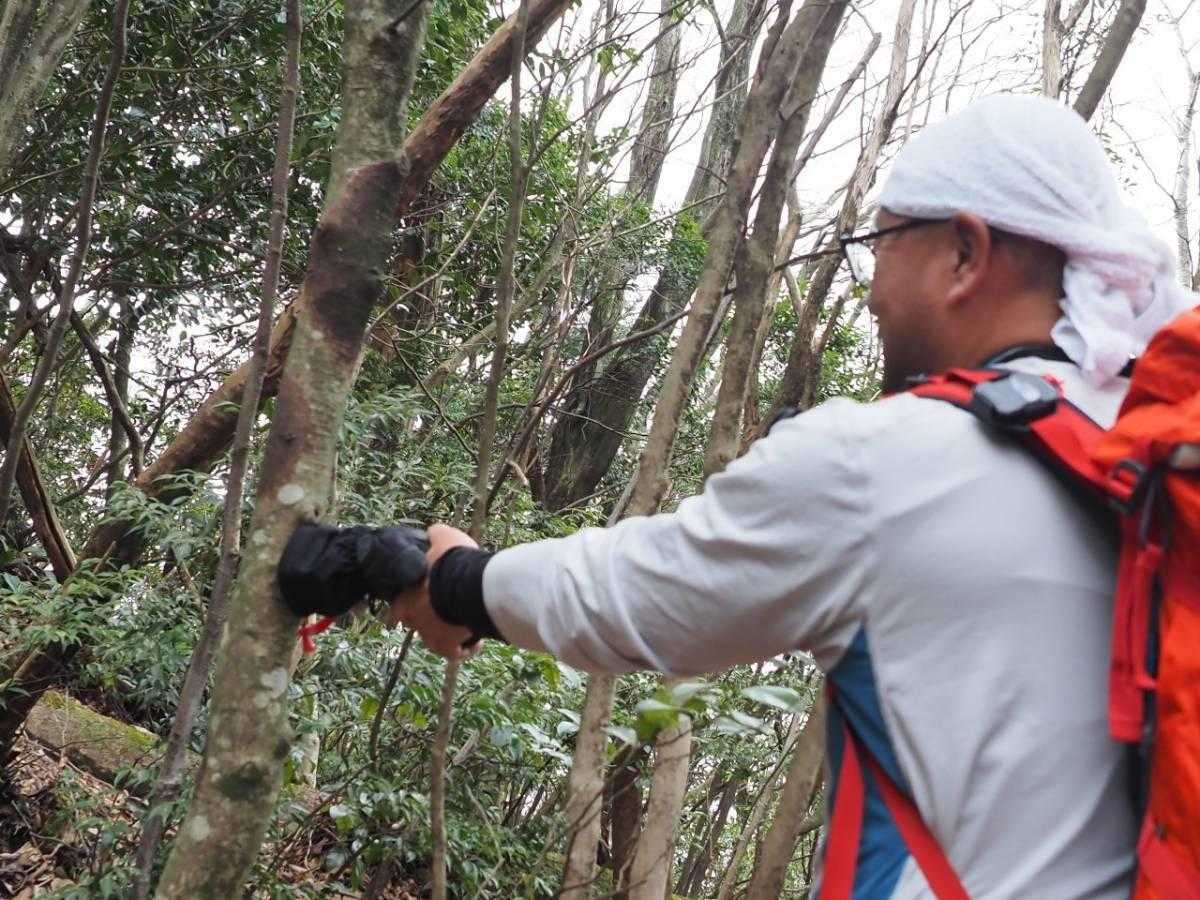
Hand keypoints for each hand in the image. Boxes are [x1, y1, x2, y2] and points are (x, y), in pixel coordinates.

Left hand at [387, 523, 478, 659]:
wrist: (467, 582)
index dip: (410, 604)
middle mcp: (413, 619)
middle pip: (418, 624)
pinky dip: (466, 648)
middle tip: (446, 611)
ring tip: (464, 627)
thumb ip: (436, 535)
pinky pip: (455, 652)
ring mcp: (429, 635)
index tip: (422, 602)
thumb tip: (433, 532)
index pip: (399, 607)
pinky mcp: (447, 646)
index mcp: (406, 597)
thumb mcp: (443, 537)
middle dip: (430, 619)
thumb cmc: (452, 561)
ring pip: (435, 640)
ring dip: (449, 634)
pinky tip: (477, 641)